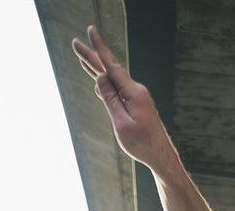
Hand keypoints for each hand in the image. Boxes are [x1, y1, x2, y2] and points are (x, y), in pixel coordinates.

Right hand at [72, 25, 169, 169]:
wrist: (160, 155)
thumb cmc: (141, 143)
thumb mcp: (121, 123)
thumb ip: (110, 99)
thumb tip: (101, 78)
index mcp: (133, 93)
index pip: (111, 66)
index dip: (99, 48)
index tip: (90, 31)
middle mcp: (136, 90)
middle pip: (109, 70)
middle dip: (91, 57)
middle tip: (75, 43)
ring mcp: (136, 96)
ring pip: (112, 79)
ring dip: (96, 69)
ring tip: (81, 57)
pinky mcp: (136, 103)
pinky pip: (117, 89)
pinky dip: (105, 83)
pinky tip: (97, 78)